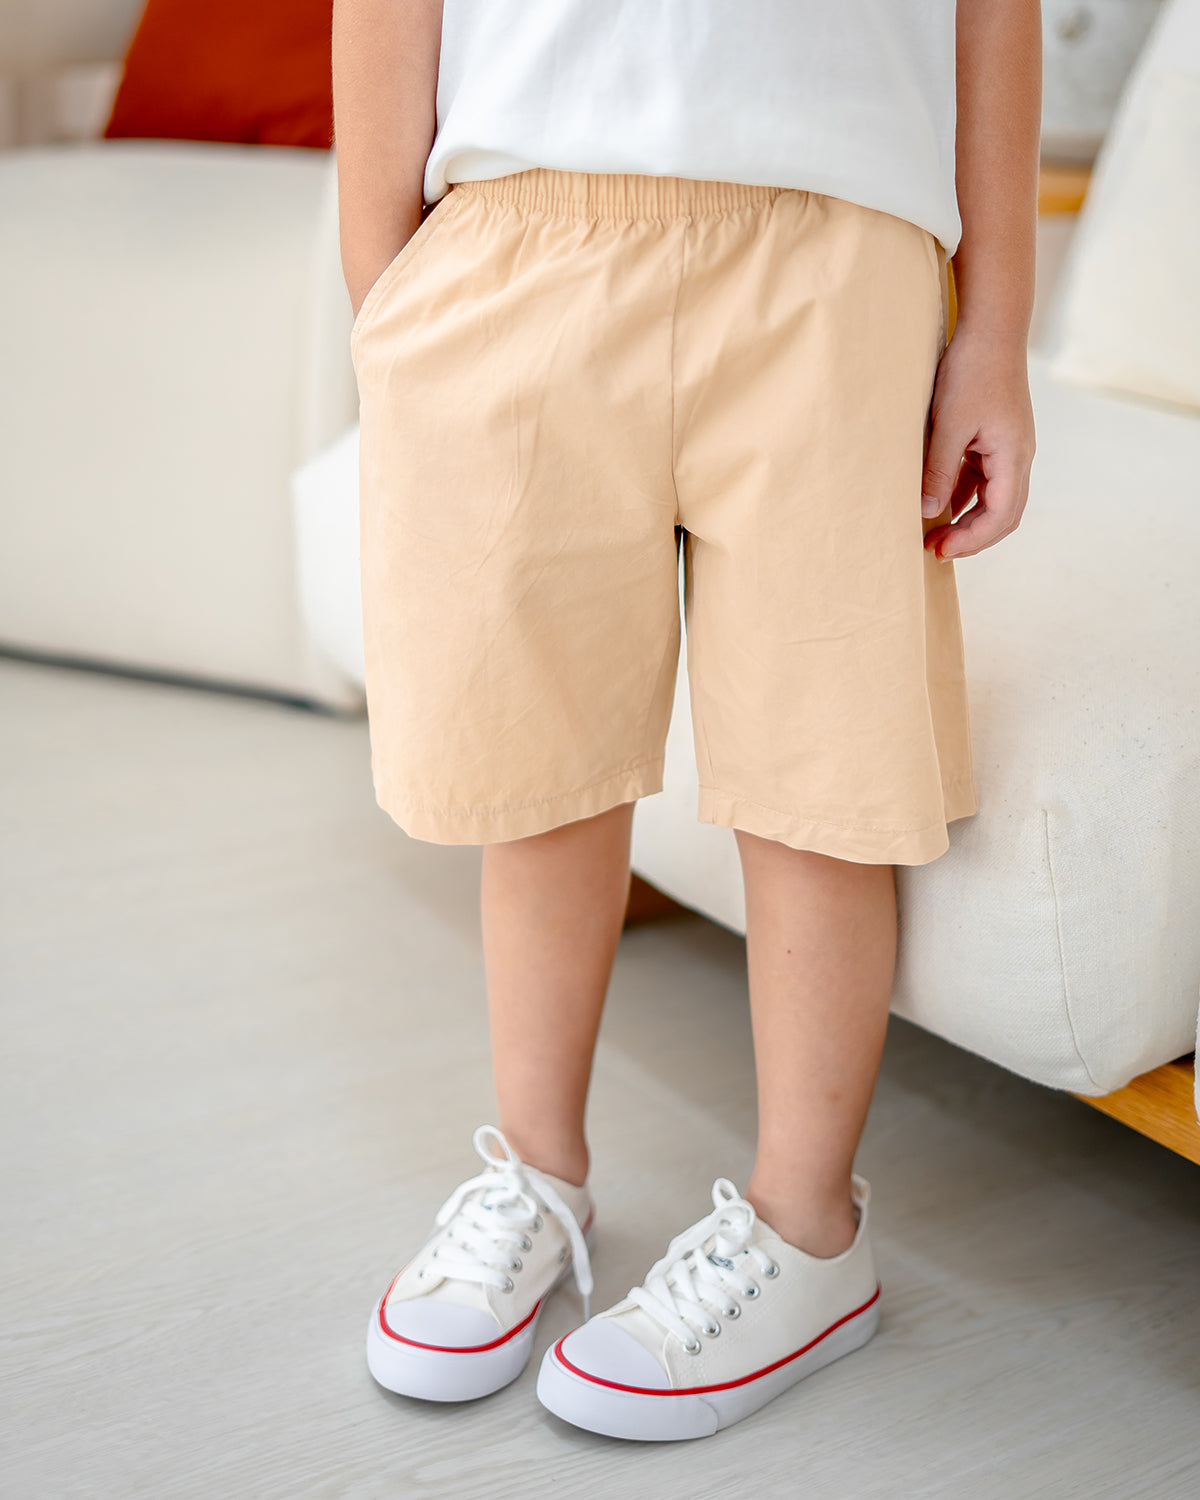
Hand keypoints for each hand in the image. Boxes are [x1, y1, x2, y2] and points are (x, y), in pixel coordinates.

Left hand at [920, 328, 1035, 560]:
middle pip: (1003, 515)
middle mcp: (1018, 457)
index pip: (1001, 516)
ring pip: (993, 500)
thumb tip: (928, 513)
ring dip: (966, 520)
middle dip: (971, 538)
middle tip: (934, 552)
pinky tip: (937, 505)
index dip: (972, 540)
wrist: (991, 328)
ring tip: (933, 535)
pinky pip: (983, 480)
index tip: (940, 551)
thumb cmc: (972, 371)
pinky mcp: (996, 440)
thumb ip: (940, 471)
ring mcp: (1009, 449)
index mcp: (1014, 457)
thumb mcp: (949, 424)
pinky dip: (963, 497)